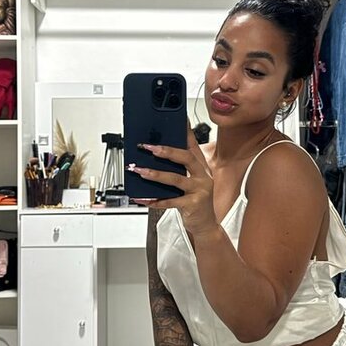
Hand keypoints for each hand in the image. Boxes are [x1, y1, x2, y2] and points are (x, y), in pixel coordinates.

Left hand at [128, 121, 217, 237]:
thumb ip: (178, 169)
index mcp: (201, 167)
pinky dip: (154, 200)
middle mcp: (203, 177)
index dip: (186, 131)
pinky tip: (142, 198)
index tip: (178, 118)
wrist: (206, 226)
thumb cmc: (195, 202)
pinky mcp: (193, 205)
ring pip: (176, 179)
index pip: (193, 145)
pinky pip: (170, 201)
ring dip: (155, 174)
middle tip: (148, 147)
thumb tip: (156, 154)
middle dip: (166, 151)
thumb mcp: (190, 182)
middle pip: (186, 158)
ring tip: (139, 171)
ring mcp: (199, 191)